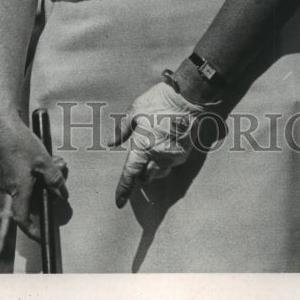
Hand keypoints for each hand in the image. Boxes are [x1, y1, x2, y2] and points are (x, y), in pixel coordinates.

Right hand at [0, 115, 68, 239]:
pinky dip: (38, 170)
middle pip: (32, 200)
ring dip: (46, 178)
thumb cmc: (20, 143)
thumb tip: (62, 194)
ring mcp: (9, 177)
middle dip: (48, 194)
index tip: (41, 236)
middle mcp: (11, 187)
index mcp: (18, 190)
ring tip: (57, 163)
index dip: (32, 230)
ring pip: (31, 185)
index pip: (23, 219)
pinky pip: (26, 175)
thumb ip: (54, 179)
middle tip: (61, 182)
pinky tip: (46, 157)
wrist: (2, 124)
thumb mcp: (43, 161)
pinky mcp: (9, 166)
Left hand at [110, 81, 207, 208]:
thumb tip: (111, 142)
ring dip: (152, 170)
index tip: (119, 202)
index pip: (130, 175)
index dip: (123, 190)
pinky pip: (171, 165)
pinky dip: (164, 162)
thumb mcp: (135, 110)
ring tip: (150, 155)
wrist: (188, 97)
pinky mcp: (184, 154)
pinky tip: (163, 149)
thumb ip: (123, 129)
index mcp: (143, 147)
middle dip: (139, 175)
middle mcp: (158, 157)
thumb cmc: (159, 101)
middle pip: (146, 178)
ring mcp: (173, 157)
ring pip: (159, 173)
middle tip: (136, 163)